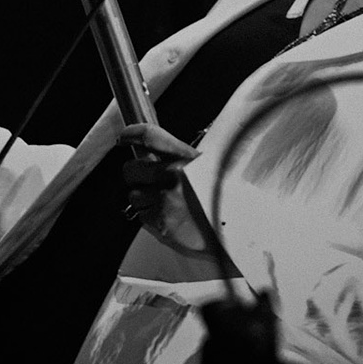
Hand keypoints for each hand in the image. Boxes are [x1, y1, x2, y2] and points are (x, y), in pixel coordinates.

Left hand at [118, 123, 215, 254]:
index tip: (124, 137)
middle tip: (147, 180)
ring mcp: (166, 201)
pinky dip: (150, 216)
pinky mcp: (162, 223)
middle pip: (132, 168)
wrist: (238, 229)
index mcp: (186, 159)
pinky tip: (168, 216)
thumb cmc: (222, 198)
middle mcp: (174, 176)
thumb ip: (177, 159)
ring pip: (134, 195)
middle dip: (136, 175)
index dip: (132, 134)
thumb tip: (148, 154)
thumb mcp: (204, 168)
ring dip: (144, 199)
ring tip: (164, 203)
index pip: (150, 137)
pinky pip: (142, 216)